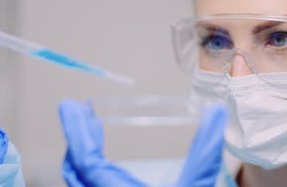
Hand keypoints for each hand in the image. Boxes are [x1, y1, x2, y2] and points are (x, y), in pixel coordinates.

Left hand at [59, 100, 226, 186]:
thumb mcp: (196, 186)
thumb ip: (206, 152)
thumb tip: (216, 113)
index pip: (85, 161)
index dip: (76, 132)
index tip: (70, 107)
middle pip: (75, 170)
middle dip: (76, 137)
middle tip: (76, 111)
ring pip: (79, 182)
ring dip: (81, 153)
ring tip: (90, 128)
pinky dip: (89, 169)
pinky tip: (101, 160)